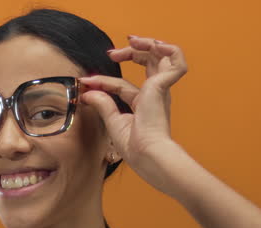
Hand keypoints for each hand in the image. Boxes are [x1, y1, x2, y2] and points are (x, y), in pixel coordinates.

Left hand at [79, 35, 190, 194]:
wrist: (146, 153)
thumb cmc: (135, 146)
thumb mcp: (113, 121)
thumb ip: (102, 103)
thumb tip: (87, 92)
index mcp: (145, 104)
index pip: (122, 86)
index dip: (103, 81)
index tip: (85, 81)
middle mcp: (155, 94)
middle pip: (148, 64)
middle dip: (131, 52)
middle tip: (112, 52)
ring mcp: (161, 89)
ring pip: (163, 56)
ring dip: (148, 44)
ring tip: (131, 41)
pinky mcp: (162, 85)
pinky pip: (175, 60)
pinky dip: (168, 49)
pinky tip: (151, 45)